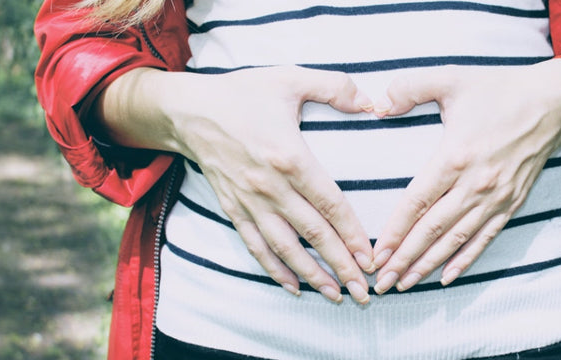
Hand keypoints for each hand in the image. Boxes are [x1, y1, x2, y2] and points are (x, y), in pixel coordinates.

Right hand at [159, 66, 376, 303]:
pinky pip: (256, 246)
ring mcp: (250, 202)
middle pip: (313, 234)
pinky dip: (274, 270)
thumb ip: (335, 87)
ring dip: (312, 275)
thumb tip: (371, 102)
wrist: (189, 111)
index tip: (370, 257)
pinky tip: (293, 288)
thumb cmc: (243, 93)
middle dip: (341, 266)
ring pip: (285, 248)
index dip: (351, 234)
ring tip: (336, 295)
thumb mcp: (290, 78)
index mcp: (290, 157)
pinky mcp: (234, 209)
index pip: (329, 203)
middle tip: (364, 291)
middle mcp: (270, 187)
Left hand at [369, 61, 560, 293]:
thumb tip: (377, 104)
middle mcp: (475, 184)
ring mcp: (495, 198)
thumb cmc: (499, 90)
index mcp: (455, 156)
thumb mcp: (451, 78)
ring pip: (456, 240)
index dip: (395, 231)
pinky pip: (485, 238)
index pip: (417, 203)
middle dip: (405, 258)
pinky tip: (446, 278)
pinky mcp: (512, 203)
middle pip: (432, 229)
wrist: (553, 101)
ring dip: (429, 265)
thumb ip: (410, 88)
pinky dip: (465, 260)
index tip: (376, 253)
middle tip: (381, 281)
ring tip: (405, 284)